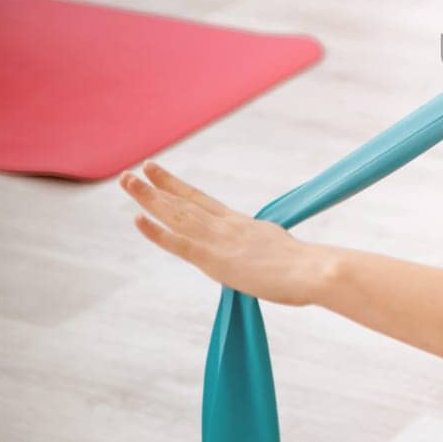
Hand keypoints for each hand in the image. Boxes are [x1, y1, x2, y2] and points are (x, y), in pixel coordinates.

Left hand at [123, 162, 333, 305]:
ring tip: (127, 181)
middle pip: (185, 202)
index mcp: (242, 224)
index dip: (177, 187)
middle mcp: (226, 227)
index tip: (157, 173)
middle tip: (132, 172)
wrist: (315, 269)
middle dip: (156, 187)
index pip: (202, 201)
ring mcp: (220, 241)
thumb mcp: (282, 252)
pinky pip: (179, 243)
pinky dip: (156, 231)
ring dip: (149, 197)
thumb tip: (271, 257)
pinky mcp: (215, 260)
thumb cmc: (309, 267)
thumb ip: (267, 251)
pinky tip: (137, 218)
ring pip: (176, 214)